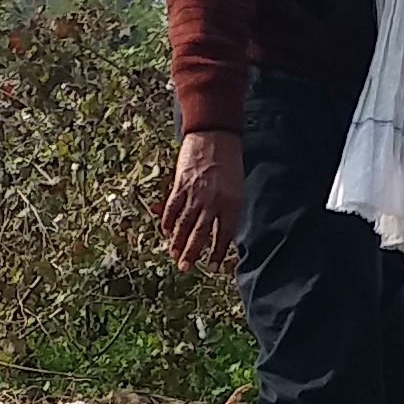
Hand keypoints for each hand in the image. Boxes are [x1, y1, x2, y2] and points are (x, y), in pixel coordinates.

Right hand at [160, 130, 246, 269]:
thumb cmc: (229, 161)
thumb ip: (228, 208)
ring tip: (173, 256)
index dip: (217, 253)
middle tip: (185, 268)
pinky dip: (168, 221)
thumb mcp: (236, 187)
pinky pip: (172, 208)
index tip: (212, 267)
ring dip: (177, 242)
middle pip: (200, 234)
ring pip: (184, 224)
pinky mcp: (181, 185)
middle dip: (192, 253)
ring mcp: (195, 194)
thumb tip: (220, 230)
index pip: (223, 235)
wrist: (214, 136)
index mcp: (230, 203)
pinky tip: (166, 231)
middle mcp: (212, 201)